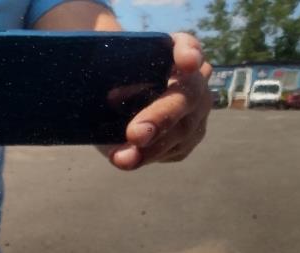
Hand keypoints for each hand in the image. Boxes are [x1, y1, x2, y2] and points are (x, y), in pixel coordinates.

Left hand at [106, 33, 212, 169]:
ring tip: (122, 158)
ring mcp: (195, 113)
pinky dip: (147, 157)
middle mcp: (192, 81)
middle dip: (162, 116)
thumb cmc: (110, 76)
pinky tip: (125, 160)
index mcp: (175, 51)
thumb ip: (108, 57)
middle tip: (135, 134)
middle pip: (187, 95)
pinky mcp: (186, 140)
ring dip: (151, 148)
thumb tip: (109, 65)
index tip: (188, 63)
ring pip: (182, 131)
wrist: (110, 107)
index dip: (188, 53)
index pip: (187, 46)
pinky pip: (172, 151)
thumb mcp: (105, 64)